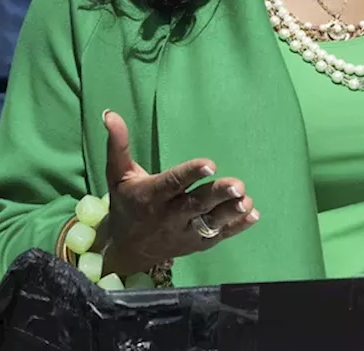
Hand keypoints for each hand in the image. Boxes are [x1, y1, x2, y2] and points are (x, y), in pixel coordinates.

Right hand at [98, 111, 258, 276]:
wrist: (125, 250)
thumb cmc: (125, 203)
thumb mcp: (117, 174)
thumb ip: (118, 144)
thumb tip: (110, 114)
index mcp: (150, 196)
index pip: (171, 183)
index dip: (190, 174)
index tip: (210, 163)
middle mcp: (168, 216)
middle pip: (195, 205)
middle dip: (217, 195)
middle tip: (238, 185)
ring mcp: (184, 232)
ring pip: (209, 223)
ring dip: (230, 212)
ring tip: (247, 200)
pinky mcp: (196, 244)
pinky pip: (218, 237)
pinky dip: (236, 228)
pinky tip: (253, 215)